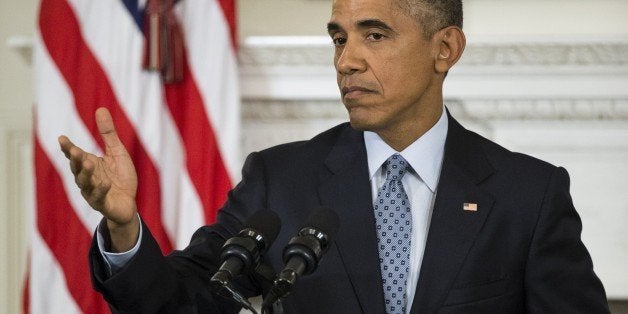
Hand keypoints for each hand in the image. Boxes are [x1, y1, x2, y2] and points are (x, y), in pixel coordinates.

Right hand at [59, 107, 138, 250]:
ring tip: (89, 163)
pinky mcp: (102, 203)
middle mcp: (87, 178)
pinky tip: (106, 183)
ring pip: (85, 183)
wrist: (128, 204)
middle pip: (77, 168)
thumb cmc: (120, 177)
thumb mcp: (117, 152)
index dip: (68, 148)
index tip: (62, 138)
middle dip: (75, 159)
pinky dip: (101, 190)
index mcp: (89, 164)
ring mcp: (92, 192)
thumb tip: (101, 109)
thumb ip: (108, 134)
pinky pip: (99, 197)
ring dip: (86, 174)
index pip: (75, 155)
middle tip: (74, 150)